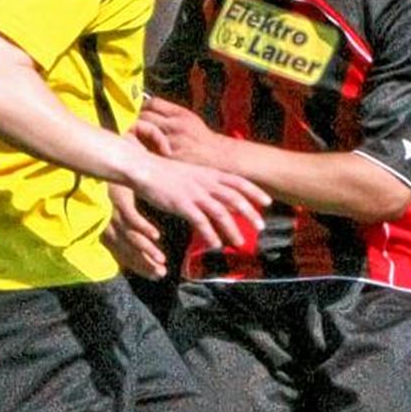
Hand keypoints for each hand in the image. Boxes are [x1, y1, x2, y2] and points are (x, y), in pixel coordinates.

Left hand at [102, 184, 166, 278]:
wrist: (107, 162)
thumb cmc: (115, 183)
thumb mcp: (121, 206)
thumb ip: (131, 223)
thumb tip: (146, 237)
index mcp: (108, 228)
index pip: (125, 254)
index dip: (140, 266)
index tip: (156, 275)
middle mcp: (110, 225)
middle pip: (127, 251)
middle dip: (144, 264)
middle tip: (160, 274)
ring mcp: (114, 214)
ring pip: (131, 238)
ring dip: (146, 251)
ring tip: (161, 261)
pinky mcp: (120, 201)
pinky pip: (133, 219)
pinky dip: (144, 229)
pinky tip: (157, 236)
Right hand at [127, 138, 270, 249]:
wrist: (143, 168)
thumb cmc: (164, 171)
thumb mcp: (190, 173)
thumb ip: (206, 183)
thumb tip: (220, 195)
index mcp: (207, 173)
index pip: (237, 181)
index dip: (254, 191)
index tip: (268, 201)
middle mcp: (204, 182)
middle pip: (234, 197)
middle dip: (250, 212)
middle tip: (261, 226)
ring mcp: (193, 193)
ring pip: (220, 211)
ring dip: (232, 228)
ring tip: (239, 242)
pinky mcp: (181, 203)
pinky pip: (200, 221)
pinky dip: (209, 234)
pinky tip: (214, 244)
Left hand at [134, 97, 220, 167]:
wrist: (218, 156)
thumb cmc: (200, 138)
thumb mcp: (189, 118)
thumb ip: (169, 113)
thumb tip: (147, 107)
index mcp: (180, 114)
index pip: (153, 103)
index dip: (143, 106)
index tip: (140, 112)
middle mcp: (176, 125)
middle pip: (145, 117)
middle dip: (137, 120)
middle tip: (134, 126)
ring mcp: (172, 142)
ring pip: (144, 133)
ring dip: (137, 134)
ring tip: (136, 138)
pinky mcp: (169, 157)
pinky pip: (149, 149)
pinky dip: (143, 148)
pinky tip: (142, 150)